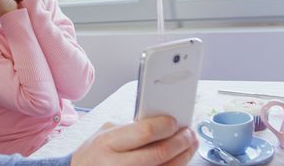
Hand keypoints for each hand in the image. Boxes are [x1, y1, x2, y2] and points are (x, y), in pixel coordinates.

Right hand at [71, 116, 197, 165]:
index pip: (144, 132)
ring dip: (183, 156)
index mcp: (108, 143)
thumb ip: (129, 129)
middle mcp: (116, 164)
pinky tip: (178, 160)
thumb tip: (159, 122)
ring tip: (189, 146)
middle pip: (159, 153)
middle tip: (189, 133)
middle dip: (180, 142)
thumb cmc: (94, 155)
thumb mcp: (104, 135)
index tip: (175, 121)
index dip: (165, 125)